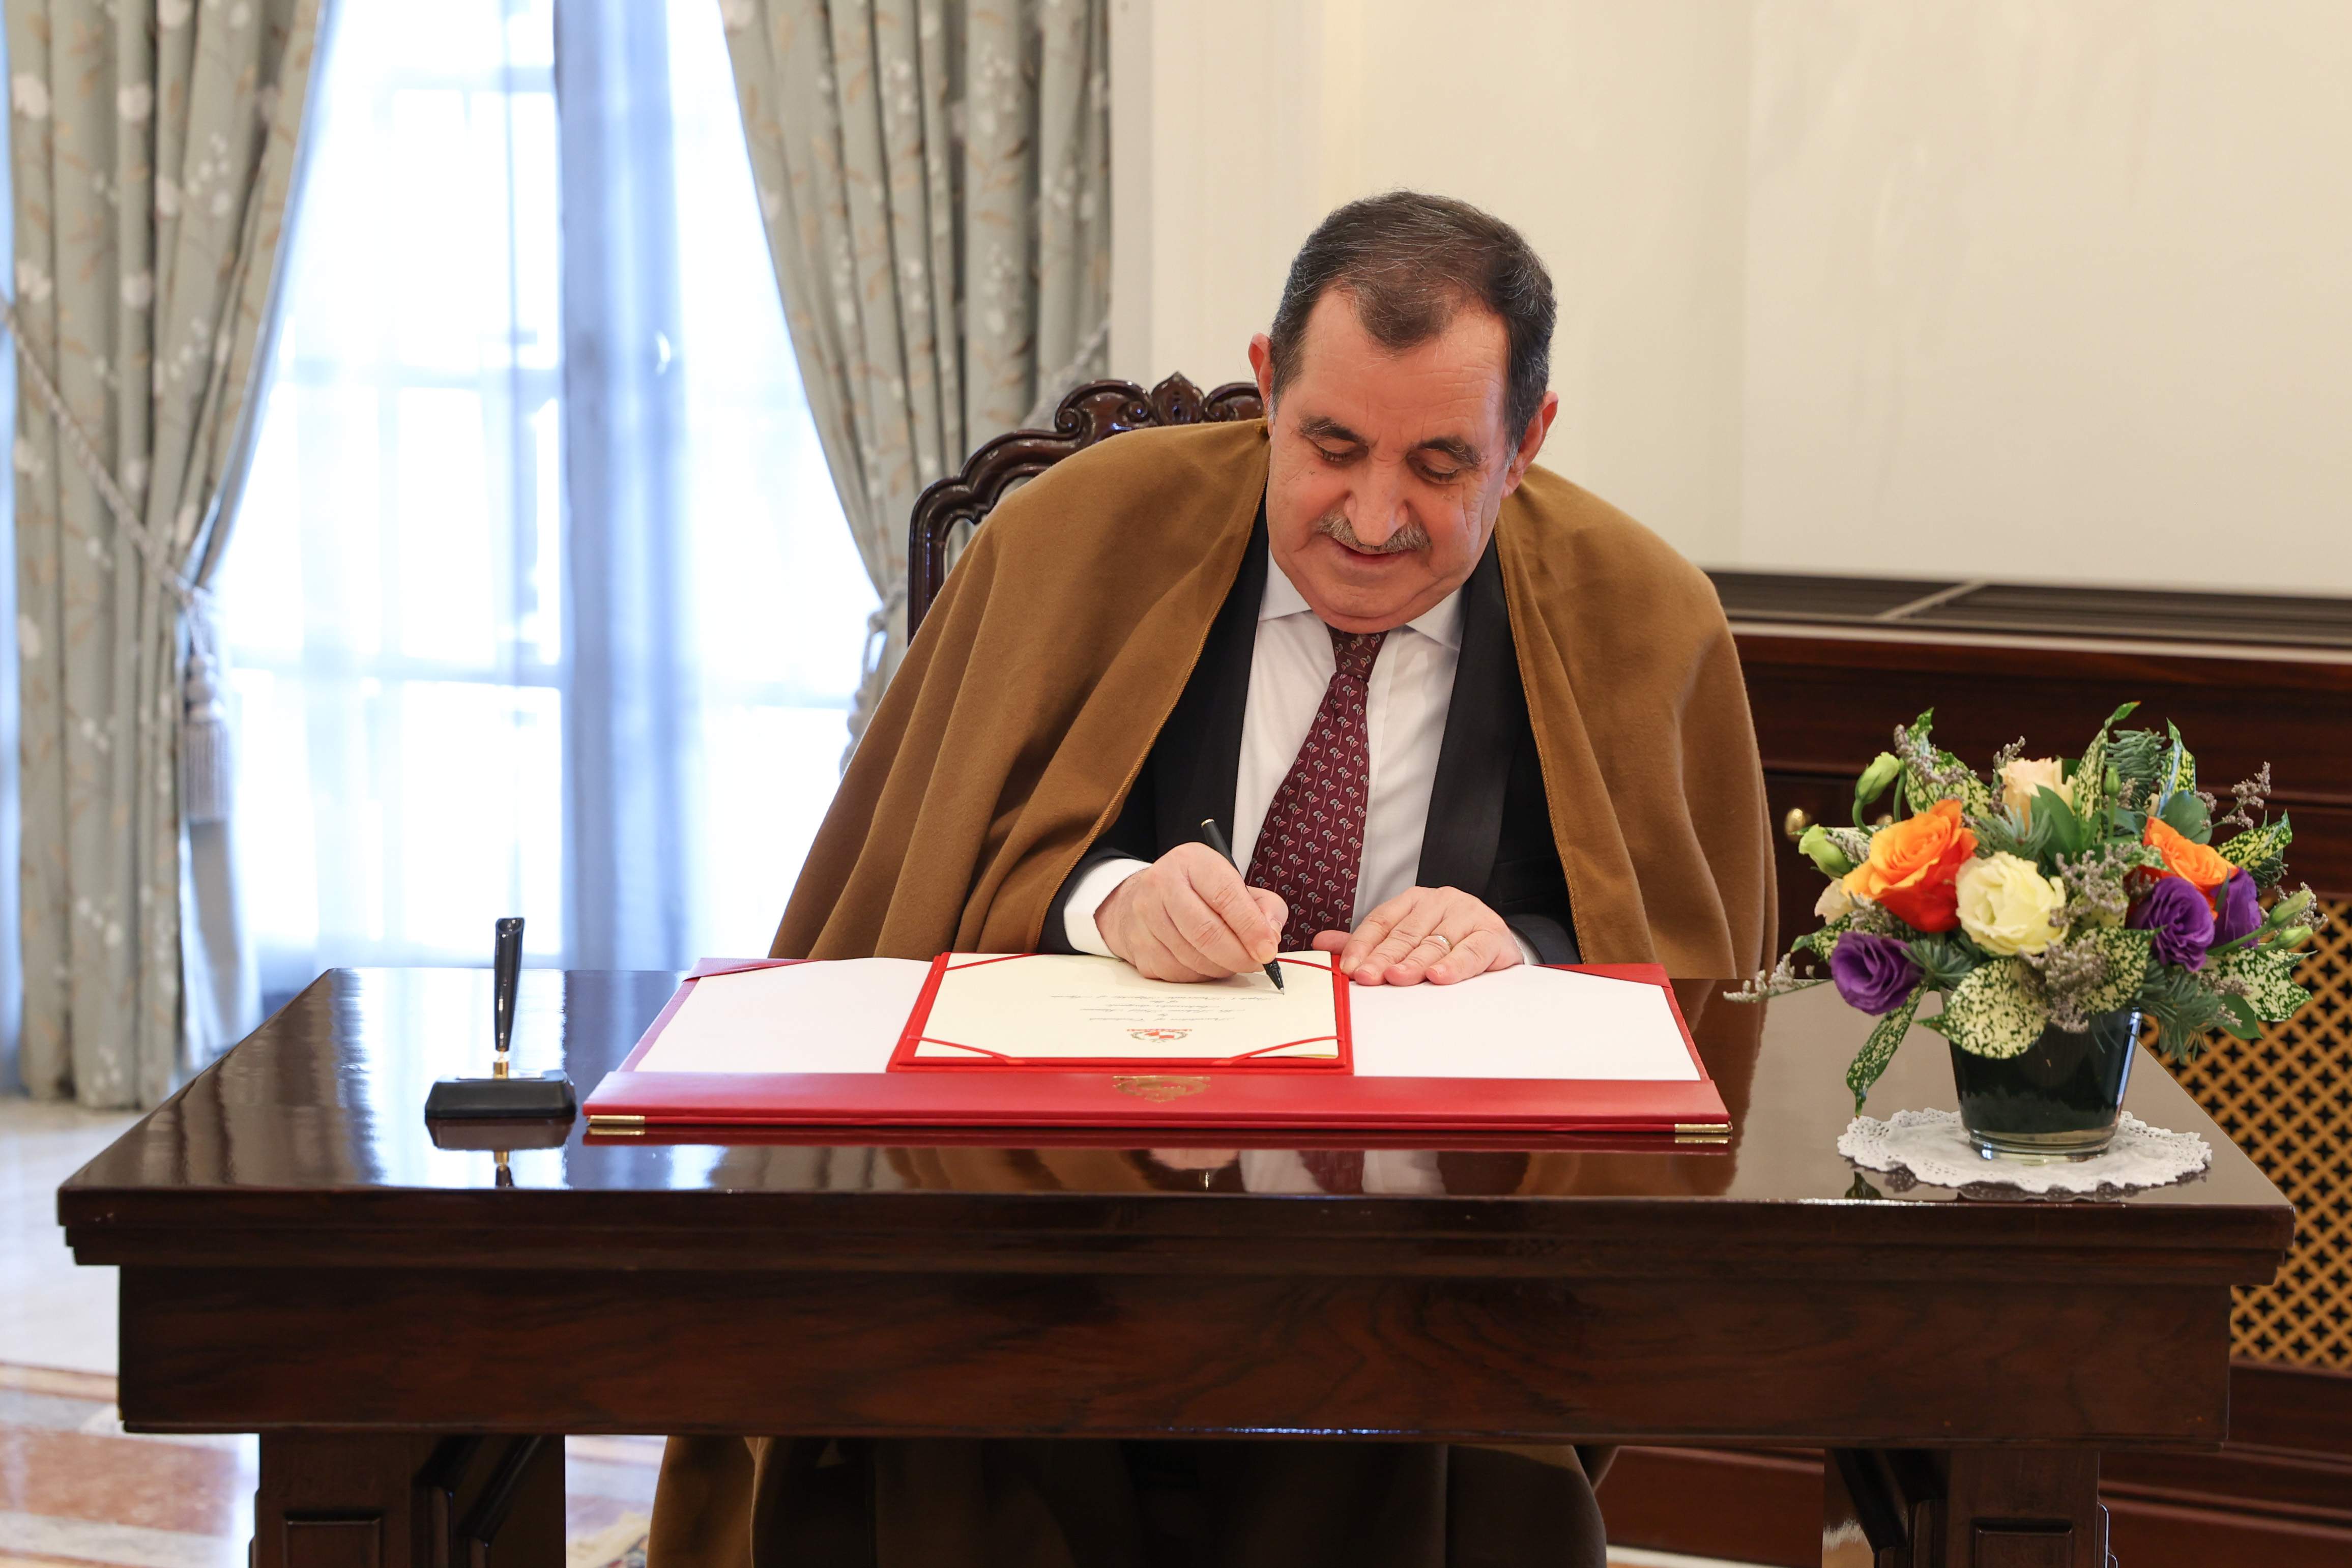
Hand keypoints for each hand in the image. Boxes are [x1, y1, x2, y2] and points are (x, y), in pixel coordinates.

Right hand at [1096, 844, 1287, 981]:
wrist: (1143, 898)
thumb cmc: (1199, 892)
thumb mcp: (1234, 883)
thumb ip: (1264, 907)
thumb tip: (1270, 939)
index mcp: (1191, 862)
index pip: (1225, 896)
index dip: (1251, 927)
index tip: (1268, 950)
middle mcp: (1161, 885)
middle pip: (1206, 932)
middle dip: (1238, 955)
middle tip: (1256, 964)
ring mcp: (1144, 917)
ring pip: (1192, 957)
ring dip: (1221, 968)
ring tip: (1234, 962)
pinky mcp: (1138, 946)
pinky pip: (1176, 972)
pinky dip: (1200, 975)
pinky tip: (1207, 963)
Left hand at [1312, 886, 1521, 985]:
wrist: (1499, 947)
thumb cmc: (1448, 944)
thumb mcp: (1406, 941)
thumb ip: (1366, 943)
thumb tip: (1321, 944)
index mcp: (1414, 901)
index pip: (1381, 920)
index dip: (1362, 944)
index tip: (1348, 968)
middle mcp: (1440, 902)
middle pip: (1405, 933)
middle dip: (1383, 957)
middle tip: (1367, 977)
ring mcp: (1467, 915)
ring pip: (1435, 943)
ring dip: (1414, 962)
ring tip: (1397, 977)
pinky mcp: (1491, 934)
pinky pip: (1471, 951)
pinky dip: (1454, 964)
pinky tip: (1439, 976)